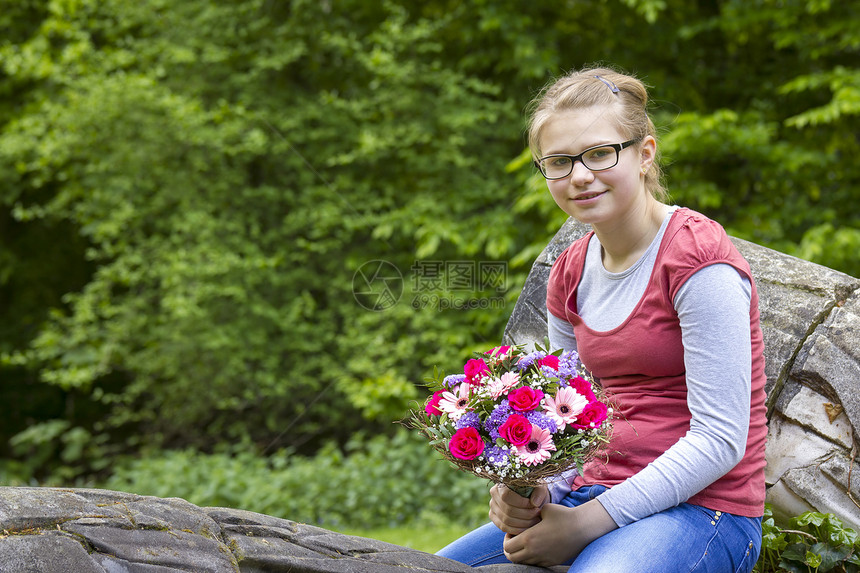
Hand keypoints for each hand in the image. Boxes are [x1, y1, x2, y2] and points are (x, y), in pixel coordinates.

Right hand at [488, 484, 549, 534]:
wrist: (531, 497)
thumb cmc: (535, 491)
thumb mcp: (540, 488)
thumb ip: (539, 493)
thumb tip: (534, 503)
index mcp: (503, 483)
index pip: (507, 495)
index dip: (521, 503)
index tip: (535, 506)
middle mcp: (494, 494)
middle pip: (507, 510)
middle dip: (525, 515)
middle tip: (538, 515)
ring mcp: (493, 507)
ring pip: (506, 520)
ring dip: (523, 523)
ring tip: (535, 521)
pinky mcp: (494, 518)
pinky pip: (504, 527)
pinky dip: (517, 530)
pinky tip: (528, 528)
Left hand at [501, 499, 617, 566]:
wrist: (583, 528)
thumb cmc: (563, 516)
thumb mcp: (544, 509)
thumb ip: (531, 513)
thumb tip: (525, 516)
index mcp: (529, 538)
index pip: (507, 547)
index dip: (506, 539)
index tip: (513, 531)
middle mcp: (534, 552)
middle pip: (512, 558)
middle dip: (511, 548)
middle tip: (517, 538)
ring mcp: (543, 559)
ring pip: (523, 562)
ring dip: (521, 554)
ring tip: (528, 541)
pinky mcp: (552, 562)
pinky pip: (535, 564)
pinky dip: (532, 557)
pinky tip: (538, 546)